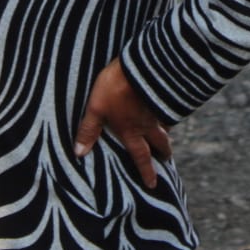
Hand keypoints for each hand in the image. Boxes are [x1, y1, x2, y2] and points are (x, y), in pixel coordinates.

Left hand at [75, 58, 171, 188]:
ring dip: (167, 133)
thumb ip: (89, 130)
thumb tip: (79, 153)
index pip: (140, 156)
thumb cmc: (115, 88)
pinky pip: (170, 108)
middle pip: (160, 142)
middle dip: (164, 152)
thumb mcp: (96, 108)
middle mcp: (148, 123)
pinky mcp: (166, 94)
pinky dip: (169, 113)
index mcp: (131, 130)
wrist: (142, 65)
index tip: (152, 184)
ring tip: (167, 136)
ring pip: (166, 125)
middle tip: (167, 159)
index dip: (146, 171)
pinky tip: (166, 108)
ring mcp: (159, 108)